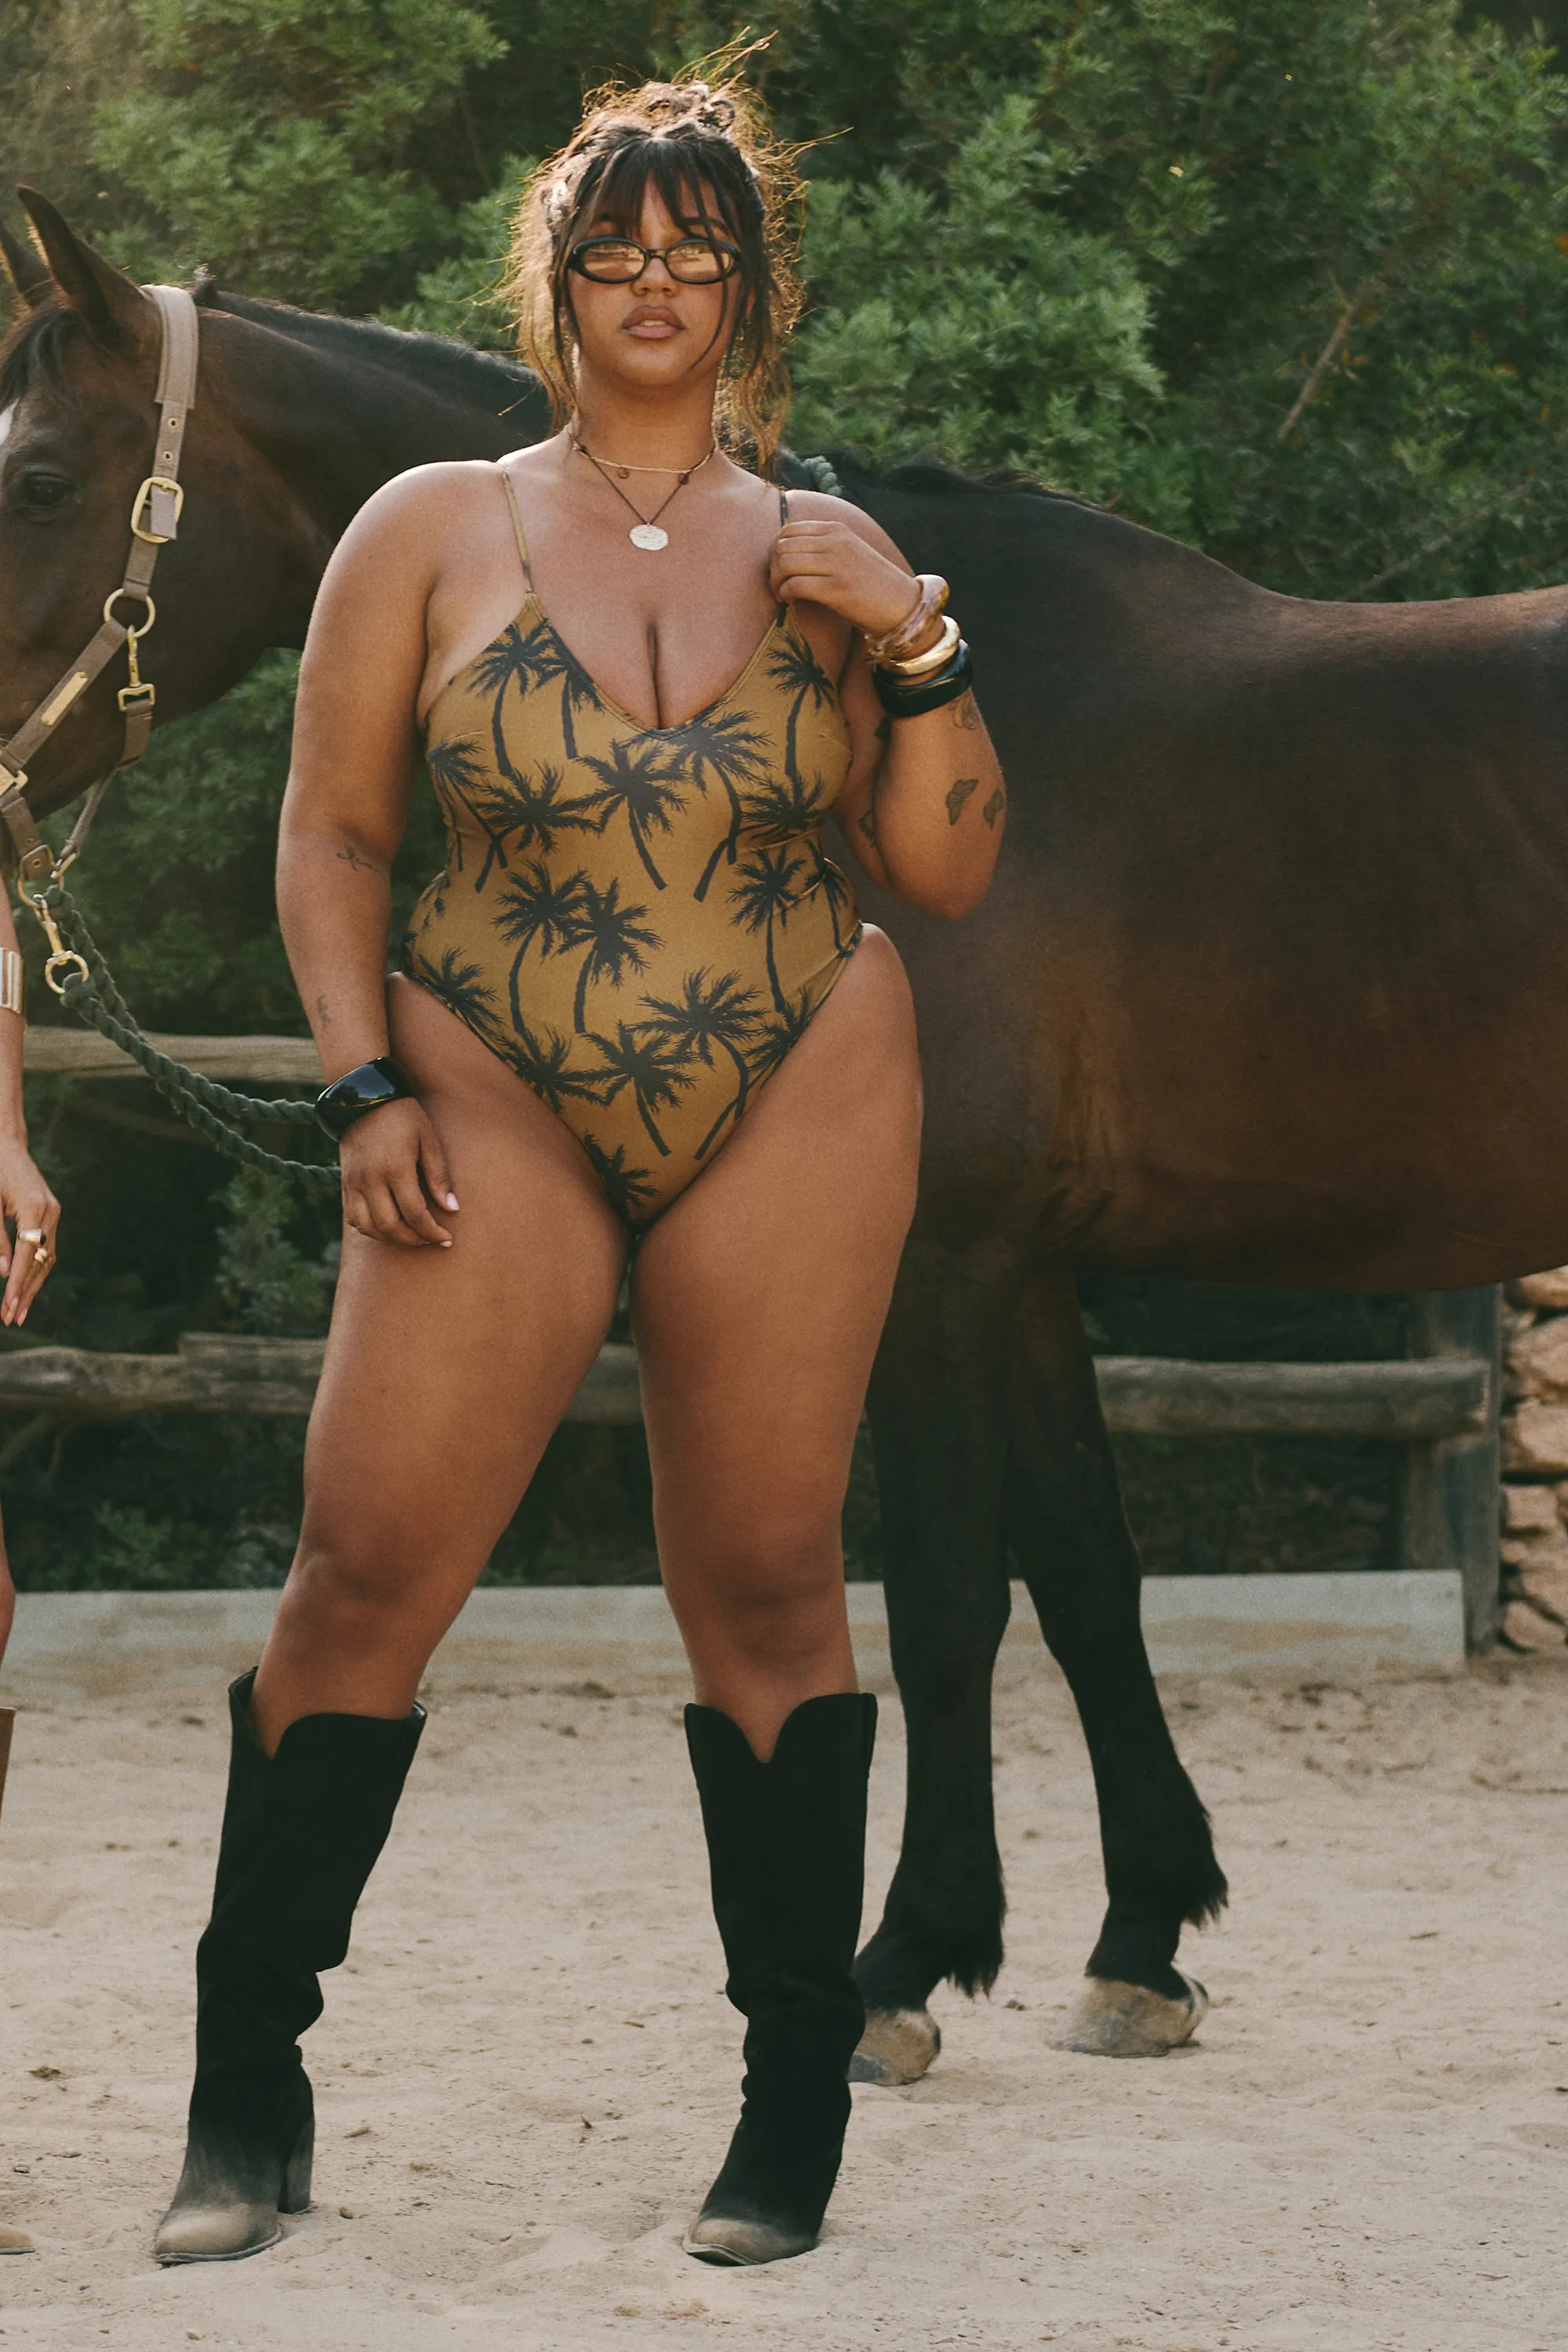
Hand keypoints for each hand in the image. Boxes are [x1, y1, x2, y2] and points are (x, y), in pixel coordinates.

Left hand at [0, 1137, 59, 1327]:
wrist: (5, 1143)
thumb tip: (2, 1273)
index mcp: (34, 1208)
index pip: (27, 1256)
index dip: (16, 1285)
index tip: (8, 1309)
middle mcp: (50, 1212)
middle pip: (42, 1262)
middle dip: (26, 1293)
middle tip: (12, 1319)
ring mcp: (54, 1213)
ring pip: (48, 1259)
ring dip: (33, 1286)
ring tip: (19, 1311)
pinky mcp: (50, 1214)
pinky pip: (47, 1248)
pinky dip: (36, 1269)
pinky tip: (26, 1287)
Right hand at [339, 1097, 458, 1248]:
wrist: (364, 1100)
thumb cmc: (404, 1117)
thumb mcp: (428, 1139)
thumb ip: (439, 1176)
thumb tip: (453, 1209)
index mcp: (395, 1167)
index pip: (414, 1213)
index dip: (432, 1231)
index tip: (446, 1238)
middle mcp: (370, 1180)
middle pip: (390, 1226)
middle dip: (413, 1240)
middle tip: (430, 1239)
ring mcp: (353, 1183)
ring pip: (368, 1228)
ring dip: (391, 1238)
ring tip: (411, 1235)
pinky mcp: (344, 1184)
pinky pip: (353, 1218)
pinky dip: (370, 1229)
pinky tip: (388, 1226)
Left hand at [768, 519, 921, 639]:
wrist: (901, 605)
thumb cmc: (871, 583)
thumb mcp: (849, 552)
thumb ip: (822, 546)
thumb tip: (783, 550)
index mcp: (836, 529)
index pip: (788, 530)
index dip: (776, 550)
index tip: (779, 569)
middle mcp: (836, 542)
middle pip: (782, 546)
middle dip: (772, 568)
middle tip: (777, 585)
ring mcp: (836, 564)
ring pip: (785, 564)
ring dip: (775, 582)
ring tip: (781, 595)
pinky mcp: (836, 589)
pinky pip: (794, 586)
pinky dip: (784, 595)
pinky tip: (788, 602)